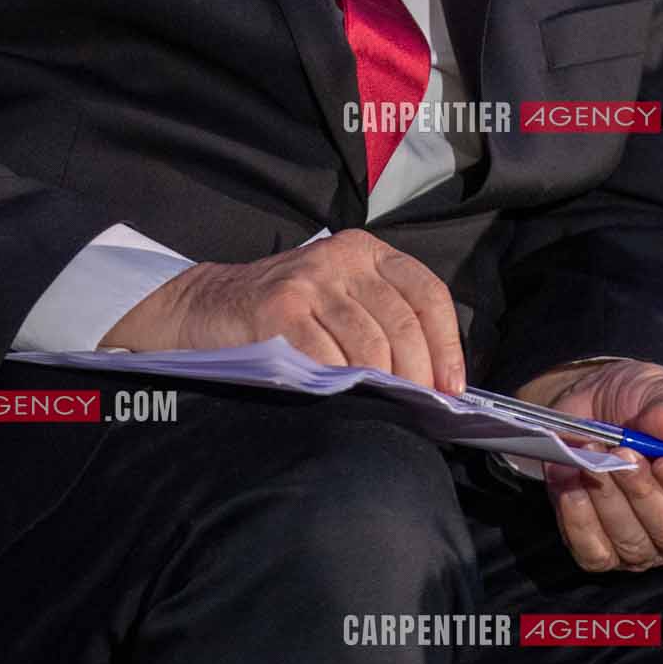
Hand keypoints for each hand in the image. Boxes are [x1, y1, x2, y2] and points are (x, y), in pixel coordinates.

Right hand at [99, 227, 466, 390]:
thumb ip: (382, 320)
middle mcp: (342, 258)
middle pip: (401, 322)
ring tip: (385, 411)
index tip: (451, 387)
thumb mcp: (341, 298)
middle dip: (417, 374)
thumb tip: (434, 379)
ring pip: (367, 342)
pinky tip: (342, 400)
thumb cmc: (288, 313)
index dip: (446, 344)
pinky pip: (325, 355)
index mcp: (367, 252)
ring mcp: (309, 279)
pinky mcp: (278, 306)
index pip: (426, 292)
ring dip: (382, 385)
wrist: (211, 305)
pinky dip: (340, 384)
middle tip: (419, 410)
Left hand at [508, 357, 662, 572]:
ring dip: (607, 499)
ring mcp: (647, 547)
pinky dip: (578, 521)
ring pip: (631, 544)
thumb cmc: (650, 405)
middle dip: (643, 492)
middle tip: (621, 452)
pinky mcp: (605, 551)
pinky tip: (570, 484)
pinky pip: (593, 553)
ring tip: (591, 458)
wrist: (606, 406)